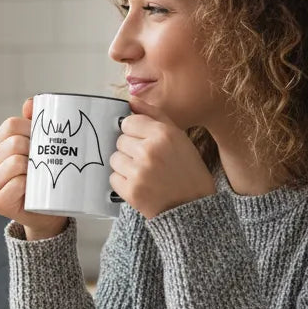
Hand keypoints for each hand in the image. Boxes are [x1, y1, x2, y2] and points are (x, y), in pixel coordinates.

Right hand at [0, 98, 67, 239]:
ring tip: (39, 175)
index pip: (11, 125)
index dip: (32, 128)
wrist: (45, 212)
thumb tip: (31, 103)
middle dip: (35, 149)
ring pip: (16, 162)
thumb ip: (34, 123)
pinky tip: (33, 189)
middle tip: (45, 160)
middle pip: (14, 143)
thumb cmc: (42, 177)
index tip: (44, 139)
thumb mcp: (39, 148)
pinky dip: (29, 185)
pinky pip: (17, 183)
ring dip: (33, 168)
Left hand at [110, 100, 215, 219]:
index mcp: (164, 134)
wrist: (194, 209)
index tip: (144, 142)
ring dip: (125, 166)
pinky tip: (140, 185)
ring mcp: (139, 172)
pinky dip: (123, 182)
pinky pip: (113, 178)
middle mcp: (150, 151)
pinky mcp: (131, 191)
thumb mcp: (179, 137)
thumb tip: (130, 99)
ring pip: (114, 159)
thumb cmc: (187, 171)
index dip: (134, 132)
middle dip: (130, 150)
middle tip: (148, 162)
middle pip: (120, 141)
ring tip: (143, 174)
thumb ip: (154, 115)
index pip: (128, 122)